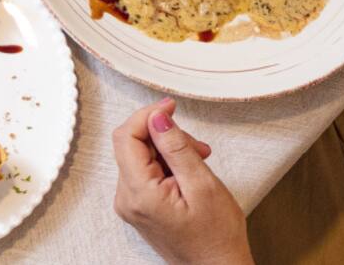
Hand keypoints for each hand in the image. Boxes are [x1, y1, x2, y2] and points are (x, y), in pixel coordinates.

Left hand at [113, 99, 251, 264]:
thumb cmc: (217, 238)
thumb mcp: (203, 185)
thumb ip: (176, 147)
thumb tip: (157, 117)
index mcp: (139, 194)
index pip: (126, 137)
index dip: (147, 115)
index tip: (170, 106)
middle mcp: (127, 199)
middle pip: (133, 144)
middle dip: (164, 135)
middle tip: (197, 145)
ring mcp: (132, 204)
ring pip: (141, 156)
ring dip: (169, 150)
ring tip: (199, 160)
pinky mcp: (140, 206)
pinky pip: (146, 171)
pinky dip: (167, 164)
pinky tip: (189, 171)